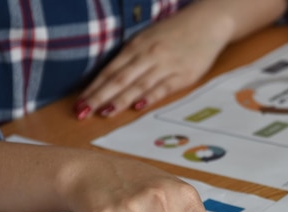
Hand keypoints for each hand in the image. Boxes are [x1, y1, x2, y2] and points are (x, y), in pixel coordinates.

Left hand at [74, 5, 230, 118]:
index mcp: (137, 45)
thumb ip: (132, 56)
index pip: (111, 70)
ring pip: (139, 85)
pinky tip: (137, 107)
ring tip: (105, 112)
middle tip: (83, 111)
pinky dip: (150, 97)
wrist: (208, 23)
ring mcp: (166, 65)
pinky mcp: (184, 75)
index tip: (79, 102)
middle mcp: (149, 54)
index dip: (94, 87)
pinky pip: (164, 88)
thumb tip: (112, 79)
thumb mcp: (149, 38)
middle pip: (120, 79)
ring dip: (121, 100)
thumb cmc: (176, 31)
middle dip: (100, 96)